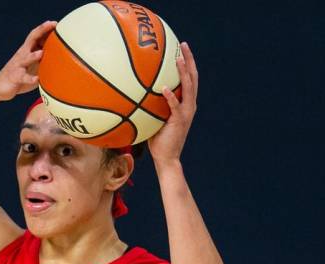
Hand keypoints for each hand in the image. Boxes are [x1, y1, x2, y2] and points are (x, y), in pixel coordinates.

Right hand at [0, 20, 56, 100]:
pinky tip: (36, 79)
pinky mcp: (15, 77)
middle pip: (31, 40)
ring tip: (42, 53)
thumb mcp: (32, 65)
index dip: (44, 28)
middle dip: (41, 31)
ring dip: (33, 56)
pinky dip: (30, 78)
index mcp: (26, 51)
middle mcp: (22, 55)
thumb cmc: (19, 75)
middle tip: (51, 25)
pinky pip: (23, 78)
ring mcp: (18, 66)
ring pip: (26, 58)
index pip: (35, 36)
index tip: (55, 23)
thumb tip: (60, 57)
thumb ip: (43, 59)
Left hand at [148, 42, 197, 163]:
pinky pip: (175, 106)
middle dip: (189, 60)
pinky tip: (165, 88)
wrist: (166, 157)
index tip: (181, 47)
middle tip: (184, 44)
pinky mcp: (180, 121)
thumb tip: (132, 91)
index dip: (187, 63)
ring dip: (184, 72)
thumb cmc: (158, 139)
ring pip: (188, 88)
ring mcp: (186, 112)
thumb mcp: (153, 117)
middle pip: (193, 78)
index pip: (189, 78)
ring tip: (178, 59)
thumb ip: (149, 104)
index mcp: (185, 103)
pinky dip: (171, 97)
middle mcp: (189, 105)